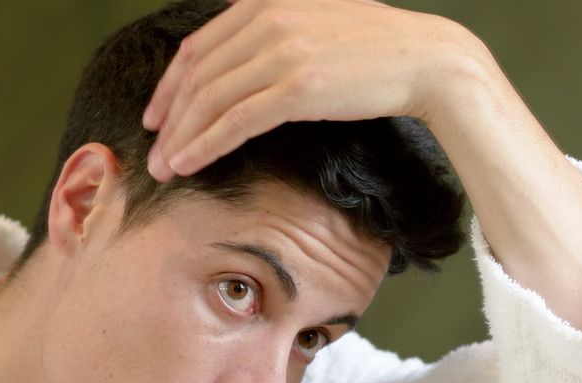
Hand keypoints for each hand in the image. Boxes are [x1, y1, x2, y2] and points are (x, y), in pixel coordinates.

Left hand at [140, 0, 483, 181]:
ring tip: (164, 167)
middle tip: (153, 150)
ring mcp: (282, 53)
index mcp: (267, 1)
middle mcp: (268, 20)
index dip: (171, 84)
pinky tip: (189, 164)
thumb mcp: (318, 20)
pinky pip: (236, 120)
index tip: (159, 114)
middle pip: (198, 75)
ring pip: (211, 100)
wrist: (428, 59)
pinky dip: (206, 144)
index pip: (199, 46)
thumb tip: (247, 58)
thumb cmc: (379, 47)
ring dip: (181, 138)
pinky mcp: (299, 87)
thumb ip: (276, 29)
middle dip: (170, 118)